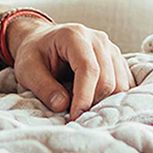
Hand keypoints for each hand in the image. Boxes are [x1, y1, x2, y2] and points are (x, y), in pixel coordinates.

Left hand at [10, 21, 132, 120]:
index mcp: (74, 35)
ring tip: (83, 109)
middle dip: (92, 103)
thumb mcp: (27, 69)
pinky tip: (95, 103)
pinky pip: (125, 84)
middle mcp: (98, 39)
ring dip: (104, 102)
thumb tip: (63, 105)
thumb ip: (43, 86)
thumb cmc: (35, 54)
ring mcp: (111, 48)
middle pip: (107, 79)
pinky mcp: (117, 60)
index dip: (84, 96)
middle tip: (75, 116)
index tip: (74, 117)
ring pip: (120, 84)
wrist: (43, 41)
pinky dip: (113, 99)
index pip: (89, 69)